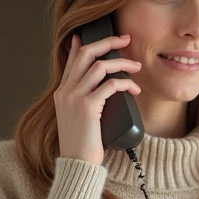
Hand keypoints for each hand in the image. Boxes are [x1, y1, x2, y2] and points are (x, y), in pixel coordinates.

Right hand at [54, 33, 142, 165]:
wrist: (77, 164)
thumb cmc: (83, 145)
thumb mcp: (79, 119)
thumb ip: (86, 102)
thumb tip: (104, 91)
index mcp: (62, 92)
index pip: (72, 60)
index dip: (82, 44)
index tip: (92, 35)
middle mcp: (66, 91)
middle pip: (85, 53)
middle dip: (107, 42)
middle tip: (125, 39)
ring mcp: (75, 97)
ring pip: (100, 66)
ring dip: (122, 63)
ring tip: (136, 67)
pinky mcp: (87, 106)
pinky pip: (110, 85)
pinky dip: (125, 83)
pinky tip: (134, 89)